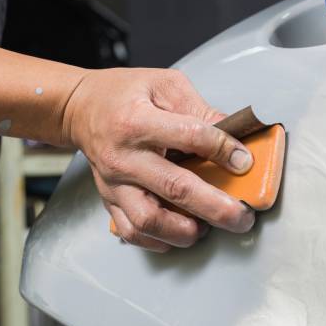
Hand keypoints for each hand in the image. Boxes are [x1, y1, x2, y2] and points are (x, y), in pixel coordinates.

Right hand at [62, 68, 255, 251]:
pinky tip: (181, 232)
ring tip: (208, 227)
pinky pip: (132, 232)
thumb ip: (199, 109)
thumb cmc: (125, 94)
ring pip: (149, 220)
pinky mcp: (109, 200)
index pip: (190, 137)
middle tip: (242, 216)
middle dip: (216, 207)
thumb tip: (233, 135)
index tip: (245, 162)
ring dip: (185, 230)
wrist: (81, 108)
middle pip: (175, 188)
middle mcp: (124, 156)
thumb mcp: (165, 85)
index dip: (223, 150)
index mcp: (138, 120)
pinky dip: (159, 240)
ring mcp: (115, 183)